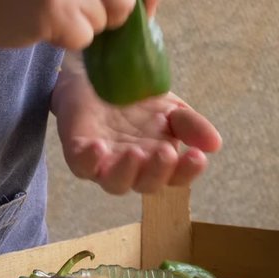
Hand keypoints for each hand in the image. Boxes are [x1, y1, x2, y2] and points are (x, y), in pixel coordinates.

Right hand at [0, 0, 136, 49]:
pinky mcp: (54, 11)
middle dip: (106, 14)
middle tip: (75, 11)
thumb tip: (152, 2)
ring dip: (83, 27)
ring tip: (55, 15)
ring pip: (103, 22)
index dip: (135, 4)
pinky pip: (82, 38)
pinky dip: (66, 41)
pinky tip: (44, 28)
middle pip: (123, 3)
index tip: (120, 10)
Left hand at [51, 56, 221, 194]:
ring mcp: (103, 164)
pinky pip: (80, 165)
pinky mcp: (77, 153)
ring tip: (135, 153)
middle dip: (157, 172)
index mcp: (157, 162)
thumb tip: (215, 144)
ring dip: (125, 172)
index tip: (198, 156)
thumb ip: (191, 126)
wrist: (99, 77)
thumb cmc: (137, 101)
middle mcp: (131, 169)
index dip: (187, 172)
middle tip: (165, 152)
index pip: (176, 177)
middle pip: (145, 185)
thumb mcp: (171, 109)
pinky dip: (89, 160)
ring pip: (114, 183)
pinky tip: (98, 147)